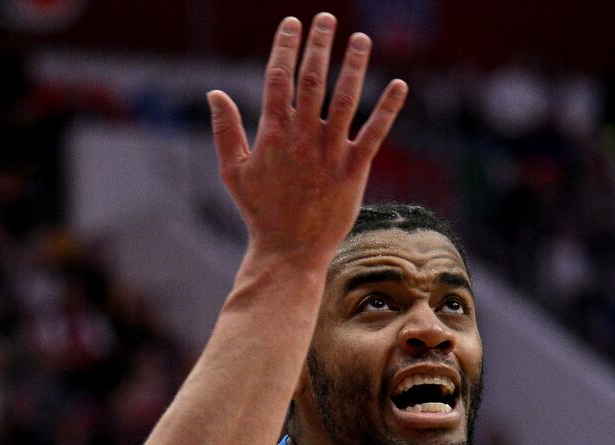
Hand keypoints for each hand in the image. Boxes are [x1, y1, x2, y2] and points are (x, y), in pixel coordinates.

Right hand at [207, 12, 406, 271]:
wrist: (290, 252)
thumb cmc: (260, 212)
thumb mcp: (234, 171)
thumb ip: (225, 131)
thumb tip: (214, 92)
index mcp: (273, 134)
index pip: (279, 78)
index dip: (285, 47)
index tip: (292, 23)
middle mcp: (303, 138)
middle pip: (313, 80)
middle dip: (319, 46)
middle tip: (326, 18)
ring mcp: (331, 153)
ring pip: (345, 100)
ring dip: (354, 66)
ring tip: (361, 38)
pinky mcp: (355, 171)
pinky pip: (375, 134)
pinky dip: (388, 109)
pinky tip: (400, 85)